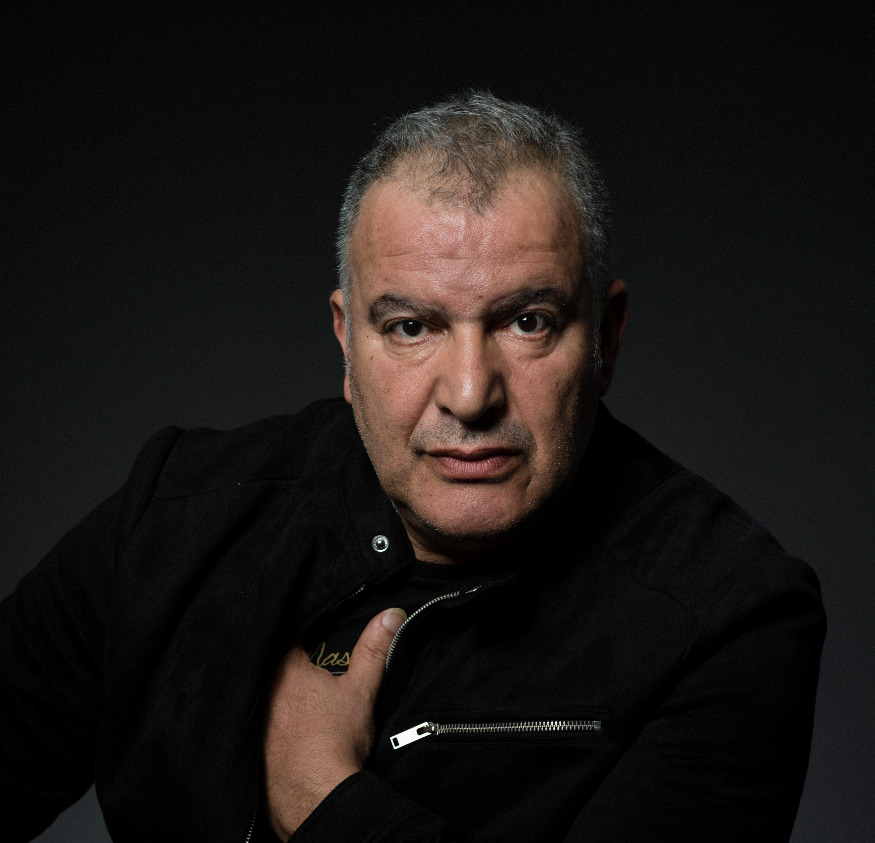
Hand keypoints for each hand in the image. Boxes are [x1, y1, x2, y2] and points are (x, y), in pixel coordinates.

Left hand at [263, 608, 406, 839]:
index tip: (317, 637)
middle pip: (274, 669)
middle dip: (291, 669)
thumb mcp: (362, 689)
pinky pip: (259, 730)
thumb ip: (375, 648)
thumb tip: (391, 614)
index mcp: (285, 672)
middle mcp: (262, 695)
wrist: (317, 799)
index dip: (304, 635)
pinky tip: (291, 735)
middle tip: (314, 674)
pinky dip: (273, 728)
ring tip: (303, 705)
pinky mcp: (252, 754)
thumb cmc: (336, 742)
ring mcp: (254, 726)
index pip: (289, 639)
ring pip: (265, 700)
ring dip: (280, 700)